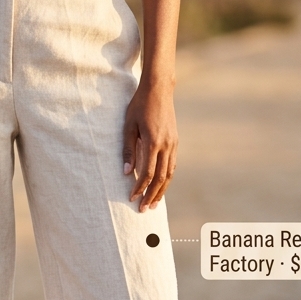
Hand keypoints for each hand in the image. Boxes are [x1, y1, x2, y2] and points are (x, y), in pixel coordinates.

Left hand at [122, 80, 177, 211]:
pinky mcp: (175, 141)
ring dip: (161, 191)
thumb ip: (128, 150)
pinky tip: (160, 186)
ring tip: (153, 204)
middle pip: (160, 178)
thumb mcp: (128, 126)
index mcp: (153, 142)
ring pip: (169, 174)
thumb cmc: (139, 106)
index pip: (146, 173)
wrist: (159, 90)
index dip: (139, 187)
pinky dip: (167, 178)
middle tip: (143, 209)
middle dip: (151, 195)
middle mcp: (166, 145)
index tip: (131, 197)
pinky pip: (172, 165)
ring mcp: (173, 144)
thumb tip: (125, 173)